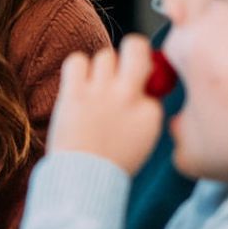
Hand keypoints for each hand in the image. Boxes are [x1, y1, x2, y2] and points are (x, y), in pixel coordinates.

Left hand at [47, 38, 163, 175]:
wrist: (81, 181)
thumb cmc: (111, 162)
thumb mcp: (142, 139)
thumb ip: (146, 110)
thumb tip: (143, 82)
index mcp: (150, 113)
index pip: (152, 79)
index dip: (143, 82)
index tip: (133, 95)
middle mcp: (128, 97)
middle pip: (136, 47)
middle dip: (134, 48)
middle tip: (125, 61)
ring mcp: (101, 93)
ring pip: (105, 55)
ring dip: (100, 67)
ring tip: (95, 88)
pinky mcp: (75, 93)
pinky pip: (77, 60)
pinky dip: (77, 68)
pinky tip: (78, 83)